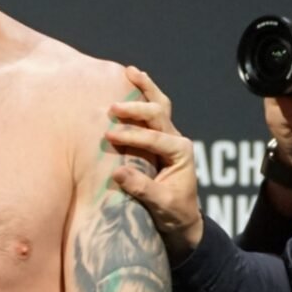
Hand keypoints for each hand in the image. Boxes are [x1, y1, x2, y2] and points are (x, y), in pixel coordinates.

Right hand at [106, 66, 203, 260]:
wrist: (182, 219)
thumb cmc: (174, 213)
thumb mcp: (162, 204)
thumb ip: (142, 188)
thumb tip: (117, 172)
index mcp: (181, 152)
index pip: (155, 138)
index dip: (132, 135)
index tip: (109, 136)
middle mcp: (177, 139)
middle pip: (158, 114)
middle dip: (135, 109)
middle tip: (112, 109)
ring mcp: (169, 136)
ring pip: (160, 104)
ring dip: (145, 87)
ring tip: (129, 71)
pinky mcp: (159, 138)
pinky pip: (155, 110)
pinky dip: (144, 93)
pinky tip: (132, 80)